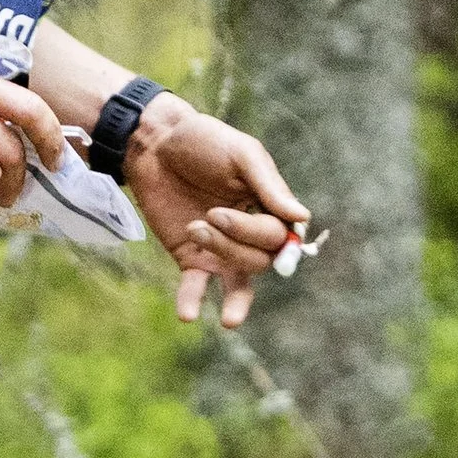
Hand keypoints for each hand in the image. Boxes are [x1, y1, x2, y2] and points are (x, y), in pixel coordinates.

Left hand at [122, 96, 308, 326]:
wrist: (154, 143)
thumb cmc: (204, 141)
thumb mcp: (242, 155)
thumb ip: (270, 188)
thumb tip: (303, 220)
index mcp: (271, 208)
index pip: (281, 237)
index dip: (263, 235)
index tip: (227, 214)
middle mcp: (251, 235)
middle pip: (261, 260)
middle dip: (235, 240)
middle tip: (209, 212)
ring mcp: (222, 250)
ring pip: (238, 279)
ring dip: (222, 262)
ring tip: (195, 232)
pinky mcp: (191, 258)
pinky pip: (197, 288)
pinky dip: (193, 301)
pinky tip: (187, 315)